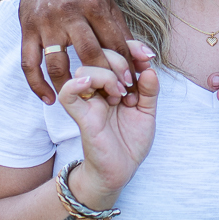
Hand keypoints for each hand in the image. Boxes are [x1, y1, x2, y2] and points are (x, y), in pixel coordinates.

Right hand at [19, 0, 151, 105]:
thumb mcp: (108, 5)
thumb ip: (124, 33)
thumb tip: (147, 57)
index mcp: (94, 6)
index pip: (114, 42)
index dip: (126, 65)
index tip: (134, 83)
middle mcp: (69, 14)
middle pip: (89, 53)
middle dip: (106, 77)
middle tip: (116, 95)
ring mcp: (45, 24)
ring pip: (57, 63)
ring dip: (71, 85)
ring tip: (85, 100)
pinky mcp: (26, 32)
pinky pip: (29, 64)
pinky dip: (37, 85)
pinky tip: (50, 99)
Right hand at [58, 48, 159, 205]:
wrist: (120, 170)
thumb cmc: (131, 141)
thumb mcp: (147, 112)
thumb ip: (150, 90)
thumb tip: (149, 69)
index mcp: (115, 85)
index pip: (116, 54)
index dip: (130, 49)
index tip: (147, 56)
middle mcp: (100, 90)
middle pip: (99, 55)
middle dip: (120, 60)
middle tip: (131, 81)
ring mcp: (89, 101)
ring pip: (85, 69)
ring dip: (106, 74)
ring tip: (120, 94)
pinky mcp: (82, 116)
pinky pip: (68, 94)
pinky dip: (78, 84)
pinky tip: (93, 86)